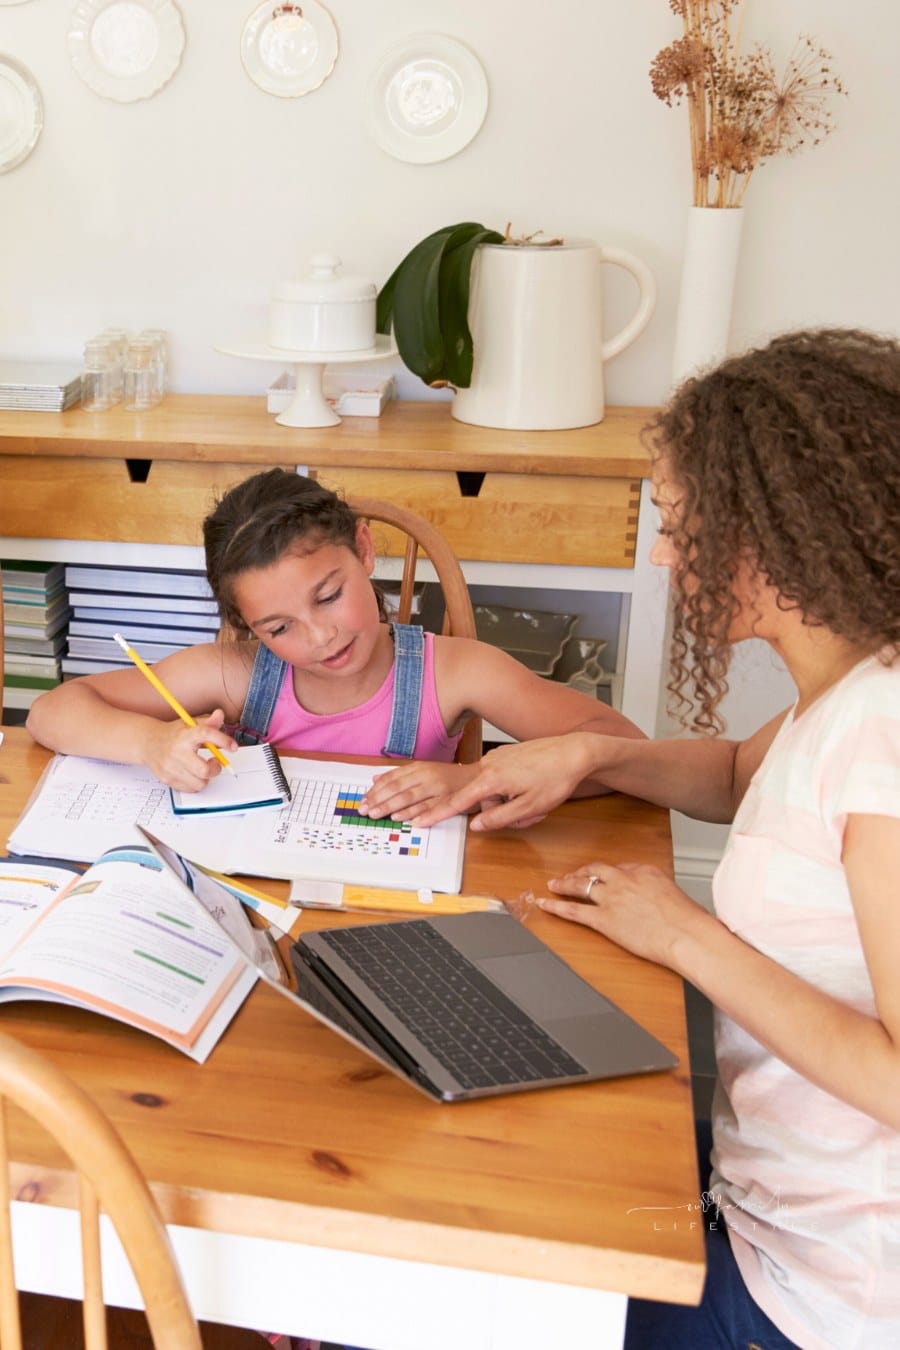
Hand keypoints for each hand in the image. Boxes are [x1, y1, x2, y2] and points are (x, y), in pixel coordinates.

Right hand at [139, 709, 237, 792]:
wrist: (147, 743)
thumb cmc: (172, 734)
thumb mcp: (189, 724)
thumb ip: (207, 722)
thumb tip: (220, 715)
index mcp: (184, 735)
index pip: (206, 734)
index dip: (223, 740)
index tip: (233, 746)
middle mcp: (177, 752)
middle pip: (204, 770)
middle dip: (216, 768)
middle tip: (215, 762)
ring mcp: (170, 768)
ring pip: (200, 783)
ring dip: (206, 777)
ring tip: (202, 768)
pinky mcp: (167, 779)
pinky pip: (190, 789)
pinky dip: (196, 783)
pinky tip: (193, 774)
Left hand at [359, 761, 479, 821]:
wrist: (478, 778)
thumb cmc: (448, 777)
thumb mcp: (423, 770)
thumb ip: (400, 774)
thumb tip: (375, 778)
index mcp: (419, 767)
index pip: (392, 778)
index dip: (376, 790)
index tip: (364, 801)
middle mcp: (427, 776)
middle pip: (398, 788)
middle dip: (380, 800)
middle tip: (366, 811)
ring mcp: (438, 788)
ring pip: (411, 797)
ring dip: (393, 807)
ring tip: (379, 815)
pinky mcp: (449, 800)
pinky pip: (430, 807)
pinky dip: (417, 813)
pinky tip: (405, 820)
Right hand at [407, 735, 595, 829]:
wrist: (575, 751)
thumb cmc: (555, 778)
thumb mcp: (528, 807)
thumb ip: (499, 819)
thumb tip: (475, 826)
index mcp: (491, 779)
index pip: (457, 801)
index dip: (438, 814)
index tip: (418, 821)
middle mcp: (489, 765)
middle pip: (482, 799)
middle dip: (502, 811)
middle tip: (531, 814)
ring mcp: (498, 757)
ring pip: (494, 790)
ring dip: (512, 801)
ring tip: (539, 800)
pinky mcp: (508, 755)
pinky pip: (502, 779)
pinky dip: (515, 789)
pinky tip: (536, 786)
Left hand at [539, 860, 707, 969]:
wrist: (686, 934)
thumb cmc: (689, 921)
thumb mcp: (677, 897)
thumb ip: (661, 895)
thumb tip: (659, 904)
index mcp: (644, 871)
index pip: (620, 868)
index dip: (609, 874)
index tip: (605, 877)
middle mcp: (624, 879)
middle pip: (597, 871)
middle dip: (583, 872)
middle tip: (574, 874)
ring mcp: (611, 898)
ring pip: (581, 885)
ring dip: (565, 884)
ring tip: (555, 884)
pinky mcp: (603, 919)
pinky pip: (573, 910)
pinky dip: (556, 906)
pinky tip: (545, 903)